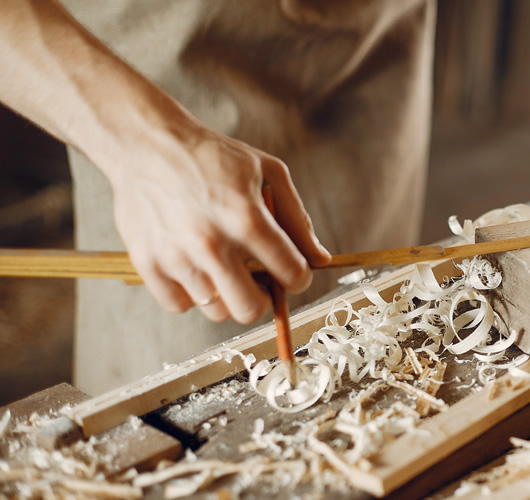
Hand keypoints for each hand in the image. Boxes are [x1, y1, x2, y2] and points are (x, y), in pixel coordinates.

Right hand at [108, 124, 332, 322]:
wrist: (146, 143)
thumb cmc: (212, 156)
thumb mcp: (269, 172)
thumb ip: (298, 219)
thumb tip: (320, 259)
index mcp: (246, 219)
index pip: (291, 275)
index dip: (299, 277)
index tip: (292, 271)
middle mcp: (211, 243)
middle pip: (250, 309)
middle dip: (263, 297)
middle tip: (258, 278)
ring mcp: (176, 256)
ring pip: (216, 310)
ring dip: (226, 293)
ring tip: (222, 263)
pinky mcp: (146, 263)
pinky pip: (178, 305)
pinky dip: (190, 293)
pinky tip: (195, 266)